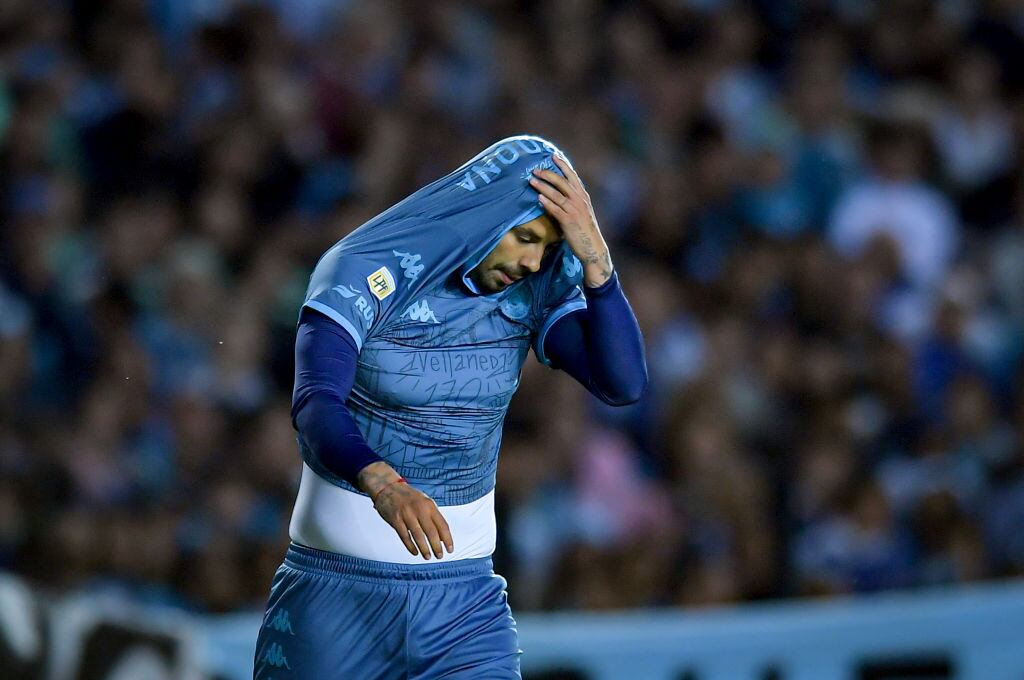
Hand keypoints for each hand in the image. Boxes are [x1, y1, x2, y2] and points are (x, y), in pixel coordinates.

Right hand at [358, 462, 453, 559]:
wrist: (388, 487)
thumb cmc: (408, 496)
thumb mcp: (424, 502)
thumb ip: (433, 517)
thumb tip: (442, 537)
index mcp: (429, 505)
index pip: (442, 525)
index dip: (447, 539)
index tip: (450, 549)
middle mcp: (419, 509)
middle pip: (431, 532)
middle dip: (437, 546)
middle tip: (440, 556)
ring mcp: (407, 515)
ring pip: (418, 536)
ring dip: (424, 549)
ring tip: (428, 557)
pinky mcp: (396, 520)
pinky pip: (405, 536)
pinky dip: (410, 546)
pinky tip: (415, 552)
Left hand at [529, 154, 613, 287]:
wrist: (592, 247)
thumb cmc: (585, 230)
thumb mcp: (582, 211)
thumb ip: (573, 200)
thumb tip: (559, 192)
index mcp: (583, 196)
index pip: (572, 176)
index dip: (563, 165)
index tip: (553, 155)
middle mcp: (580, 200)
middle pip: (562, 182)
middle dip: (548, 174)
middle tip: (536, 169)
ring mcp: (574, 210)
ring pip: (557, 194)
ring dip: (543, 186)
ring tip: (532, 180)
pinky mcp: (569, 221)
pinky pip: (556, 209)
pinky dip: (547, 203)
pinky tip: (538, 198)